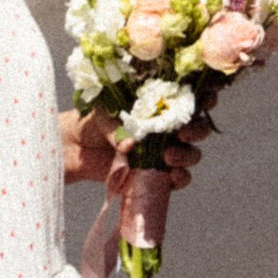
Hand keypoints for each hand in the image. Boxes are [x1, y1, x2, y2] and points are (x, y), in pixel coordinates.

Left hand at [62, 105, 210, 187]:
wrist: (73, 148)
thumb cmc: (90, 121)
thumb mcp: (102, 114)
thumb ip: (116, 126)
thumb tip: (130, 145)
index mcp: (158, 105)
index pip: (188, 99)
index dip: (203, 98)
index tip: (205, 100)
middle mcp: (165, 128)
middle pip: (197, 128)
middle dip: (197, 130)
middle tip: (182, 133)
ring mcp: (162, 152)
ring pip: (191, 154)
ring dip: (187, 156)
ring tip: (168, 157)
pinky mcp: (155, 175)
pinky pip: (176, 179)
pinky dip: (180, 179)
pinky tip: (173, 177)